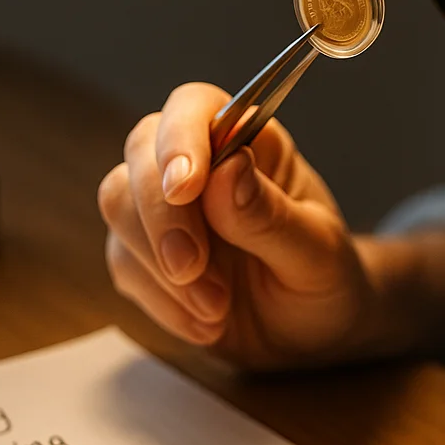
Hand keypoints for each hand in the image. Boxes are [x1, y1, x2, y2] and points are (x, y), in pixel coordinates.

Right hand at [97, 83, 388, 369]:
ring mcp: (167, 209)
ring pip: (119, 204)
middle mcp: (202, 165)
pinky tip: (207, 323)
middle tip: (192, 270)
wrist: (315, 337)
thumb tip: (227, 168)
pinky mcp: (145, 255)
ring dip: (159, 264)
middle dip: (162, 215)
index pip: (195, 107)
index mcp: (252, 143)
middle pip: (142, 151)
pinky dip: (161, 300)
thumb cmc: (326, 280)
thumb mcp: (317, 253)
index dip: (180, 138)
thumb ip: (270, 215)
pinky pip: (124, 263)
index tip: (185, 187)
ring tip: (217, 308)